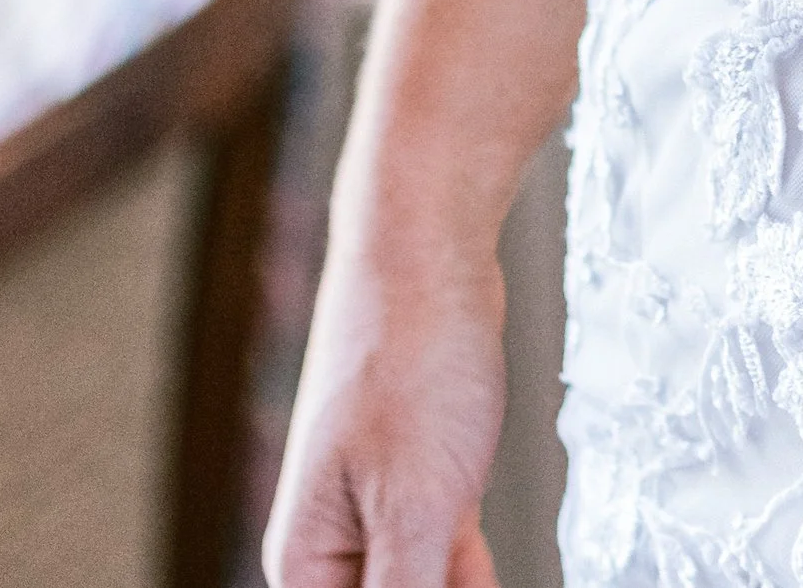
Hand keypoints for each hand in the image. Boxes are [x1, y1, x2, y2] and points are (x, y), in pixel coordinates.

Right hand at [264, 235, 507, 587]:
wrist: (428, 248)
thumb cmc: (407, 357)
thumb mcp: (414, 508)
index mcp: (306, 561)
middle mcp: (335, 542)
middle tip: (472, 574)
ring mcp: (381, 506)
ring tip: (490, 573)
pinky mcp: (423, 478)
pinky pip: (445, 554)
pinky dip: (471, 576)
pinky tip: (496, 577)